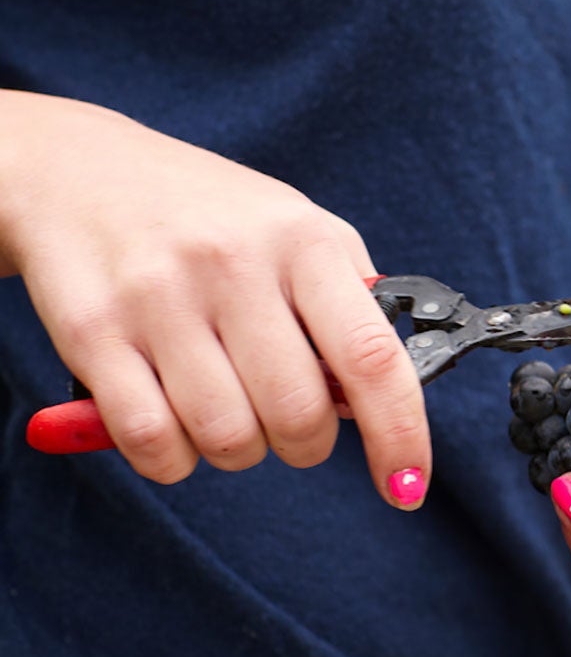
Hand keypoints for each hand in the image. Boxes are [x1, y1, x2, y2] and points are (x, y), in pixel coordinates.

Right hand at [0, 91, 430, 508]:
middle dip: (305, 443)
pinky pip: (152, 441)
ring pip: (228, 438)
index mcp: (303, 241)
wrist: (78, 170)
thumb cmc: (212, 218)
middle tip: (288, 418)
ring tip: (225, 405)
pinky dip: (173, 457)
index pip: (372, 356)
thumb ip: (352, 306)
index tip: (408, 486)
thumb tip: (387, 397)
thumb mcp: (299, 231)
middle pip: (298, 415)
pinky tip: (173, 421)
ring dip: (238, 449)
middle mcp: (233, 265)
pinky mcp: (92, 333)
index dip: (401, 434)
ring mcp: (159, 298)